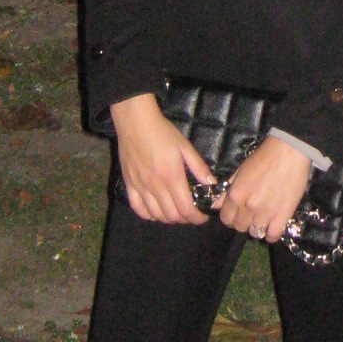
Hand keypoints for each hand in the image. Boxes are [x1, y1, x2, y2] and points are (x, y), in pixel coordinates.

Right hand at [109, 92, 217, 224]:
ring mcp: (140, 187)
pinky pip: (138, 208)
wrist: (135, 122)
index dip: (196, 218)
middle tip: (191, 212)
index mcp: (172, 177)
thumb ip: (199, 168)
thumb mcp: (185, 147)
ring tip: (176, 212)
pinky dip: (149, 215)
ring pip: (155, 215)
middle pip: (172, 215)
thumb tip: (213, 185)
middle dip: (185, 219)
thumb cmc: (163, 132)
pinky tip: (156, 211)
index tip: (203, 217)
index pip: (186, 209)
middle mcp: (155, 186)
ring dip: (169, 218)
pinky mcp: (129, 184)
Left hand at [218, 136, 311, 243]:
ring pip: (255, 233)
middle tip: (251, 213)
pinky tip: (273, 225)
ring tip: (264, 217)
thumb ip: (226, 190)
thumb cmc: (263, 158)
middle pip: (239, 227)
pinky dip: (271, 233)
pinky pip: (272, 236)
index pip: (225, 219)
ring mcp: (265, 213)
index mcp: (236, 195)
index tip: (237, 212)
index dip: (230, 216)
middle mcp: (248, 207)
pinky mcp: (283, 216)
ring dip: (257, 226)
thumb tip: (215, 205)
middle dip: (243, 222)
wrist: (289, 152)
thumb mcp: (240, 171)